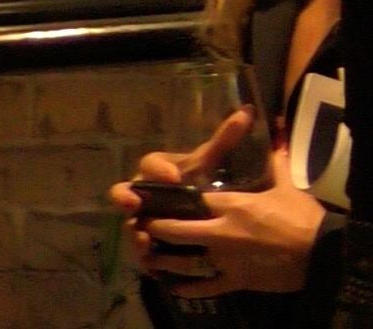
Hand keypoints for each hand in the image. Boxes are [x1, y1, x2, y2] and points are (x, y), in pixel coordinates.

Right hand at [108, 108, 261, 275]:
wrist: (219, 209)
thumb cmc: (211, 178)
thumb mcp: (218, 161)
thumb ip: (227, 138)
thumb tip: (247, 111)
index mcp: (162, 170)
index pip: (150, 163)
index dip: (158, 169)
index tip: (173, 176)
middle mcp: (146, 193)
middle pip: (125, 193)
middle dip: (125, 198)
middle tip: (133, 204)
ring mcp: (144, 218)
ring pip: (131, 224)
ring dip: (135, 232)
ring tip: (144, 241)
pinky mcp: (149, 241)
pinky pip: (140, 250)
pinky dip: (144, 255)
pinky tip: (151, 260)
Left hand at [119, 149, 326, 296]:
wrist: (320, 252)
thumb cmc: (303, 216)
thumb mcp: (288, 187)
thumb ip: (276, 164)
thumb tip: (276, 139)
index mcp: (233, 205)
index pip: (192, 200)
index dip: (173, 199)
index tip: (160, 200)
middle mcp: (220, 231)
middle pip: (176, 230)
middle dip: (157, 228)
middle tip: (146, 228)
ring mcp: (224, 259)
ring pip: (182, 260)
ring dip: (163, 259)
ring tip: (152, 257)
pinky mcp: (233, 280)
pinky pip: (203, 286)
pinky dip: (187, 287)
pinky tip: (175, 286)